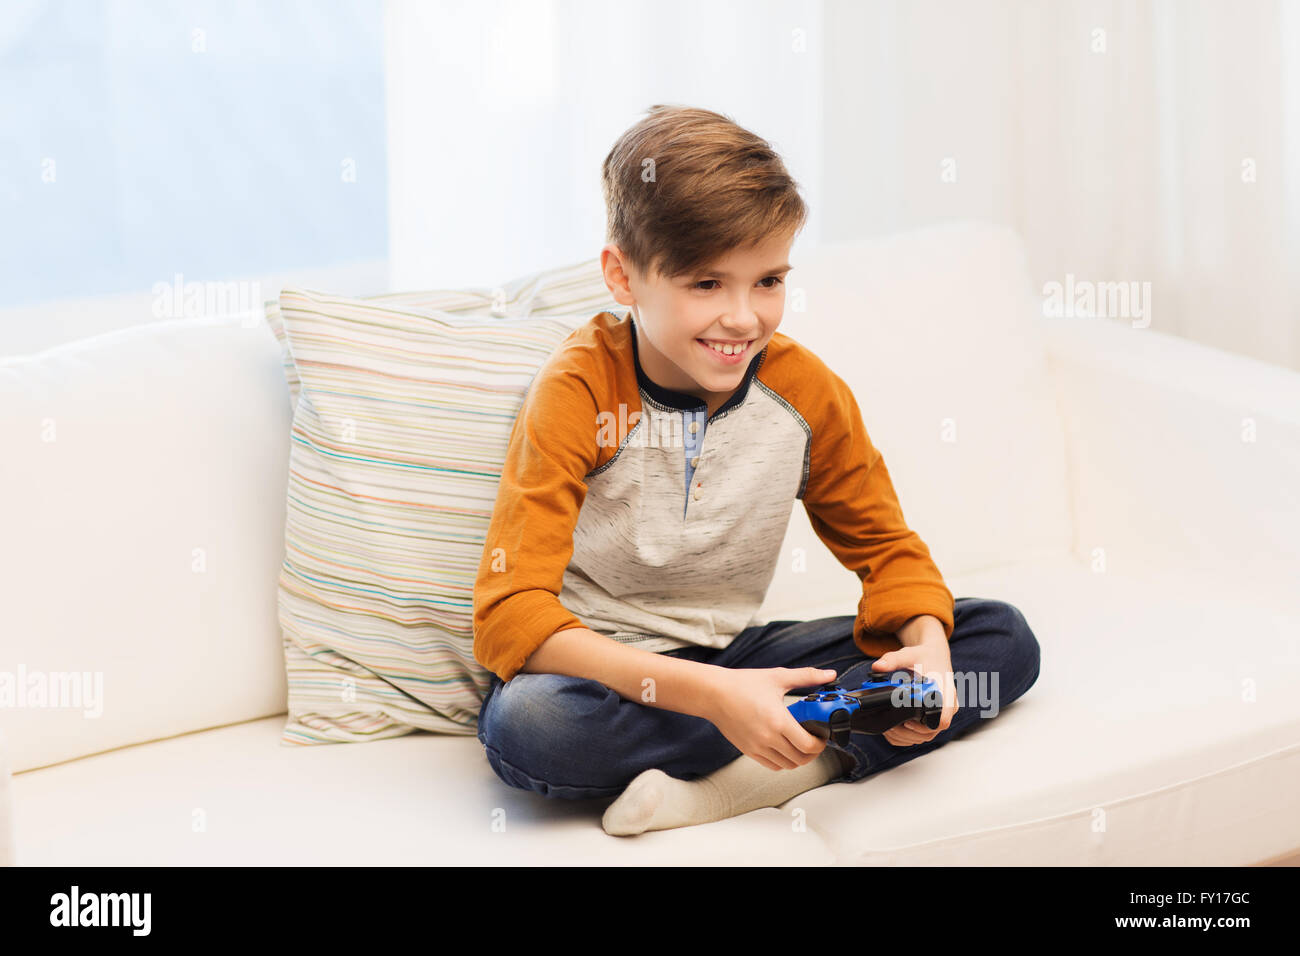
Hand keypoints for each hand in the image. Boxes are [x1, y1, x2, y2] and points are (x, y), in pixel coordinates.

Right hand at [703, 665, 837, 770]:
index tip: (822, 735)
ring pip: (788, 765)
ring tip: (800, 743)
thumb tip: (830, 674)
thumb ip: (807, 676)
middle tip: (815, 740)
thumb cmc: (742, 684)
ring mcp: (757, 747)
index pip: (808, 745)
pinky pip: (773, 765)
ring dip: (799, 757)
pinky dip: (783, 761)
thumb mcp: (777, 677)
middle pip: (801, 759)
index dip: (821, 743)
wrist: (713, 694)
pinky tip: (784, 746)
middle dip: (813, 752)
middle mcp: (768, 738)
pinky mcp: (749, 751)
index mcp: (778, 721)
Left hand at [870, 639, 958, 746]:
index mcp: (945, 693)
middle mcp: (946, 707)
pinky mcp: (933, 718)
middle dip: (909, 733)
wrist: (933, 656)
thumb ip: (892, 660)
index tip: (907, 722)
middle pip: (931, 732)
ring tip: (891, 726)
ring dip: (906, 736)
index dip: (925, 726)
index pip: (943, 719)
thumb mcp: (908, 655)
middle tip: (893, 724)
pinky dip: (907, 736)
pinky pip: (922, 736)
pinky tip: (895, 727)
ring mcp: (940, 715)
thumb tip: (877, 667)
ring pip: (926, 737)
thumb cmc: (924, 657)